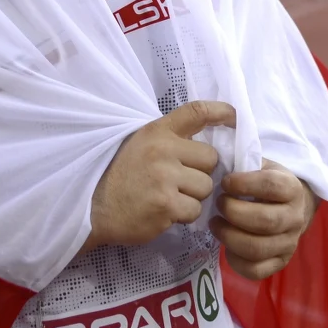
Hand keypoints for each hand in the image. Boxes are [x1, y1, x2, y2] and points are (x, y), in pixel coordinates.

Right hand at [84, 101, 234, 251]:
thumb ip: (170, 140)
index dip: (221, 112)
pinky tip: (164, 212)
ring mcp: (165, 178)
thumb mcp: (140, 144)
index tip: (236, 116)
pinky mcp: (166, 206)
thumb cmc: (119, 176)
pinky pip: (194, 210)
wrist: (92, 208)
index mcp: (157, 131)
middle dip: (201, 173)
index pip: (196, 111)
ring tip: (168, 197)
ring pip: (206, 188)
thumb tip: (209, 144)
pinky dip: (183, 215)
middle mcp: (163, 150)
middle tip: (178, 181)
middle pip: (210, 160)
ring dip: (193, 197)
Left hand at [211, 158, 317, 280]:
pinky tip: (226, 246)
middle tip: (218, 204)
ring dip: (229, 236)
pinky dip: (235, 260)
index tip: (226, 182)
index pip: (271, 186)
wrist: (291, 206)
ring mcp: (289, 243)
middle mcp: (295, 217)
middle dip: (233, 212)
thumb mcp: (261, 166)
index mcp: (292, 188)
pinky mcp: (280, 262)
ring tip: (215, 223)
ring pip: (257, 248)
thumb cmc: (266, 184)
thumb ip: (244, 163)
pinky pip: (256, 270)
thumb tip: (215, 164)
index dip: (244, 184)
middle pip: (264, 221)